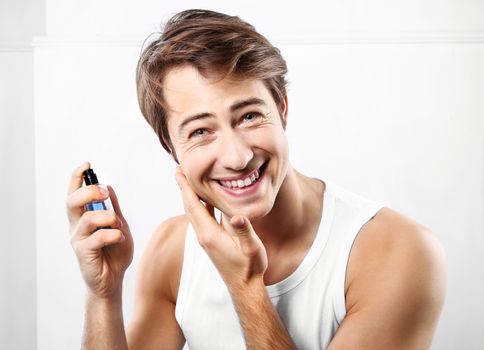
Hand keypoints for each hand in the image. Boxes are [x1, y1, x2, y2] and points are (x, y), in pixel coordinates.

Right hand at [66, 162, 133, 297]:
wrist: (113, 280)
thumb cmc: (114, 253)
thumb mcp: (120, 226)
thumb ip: (114, 209)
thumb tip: (109, 187)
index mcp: (83, 217)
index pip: (74, 193)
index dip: (77, 177)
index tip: (87, 164)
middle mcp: (76, 226)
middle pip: (72, 201)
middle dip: (89, 191)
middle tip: (104, 193)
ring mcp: (78, 239)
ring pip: (87, 218)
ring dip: (108, 217)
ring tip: (118, 226)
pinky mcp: (83, 253)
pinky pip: (98, 237)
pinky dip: (114, 235)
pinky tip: (120, 239)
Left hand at [175, 168, 267, 287]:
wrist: (244, 287)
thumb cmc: (249, 268)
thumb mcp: (251, 248)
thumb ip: (244, 231)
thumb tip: (238, 217)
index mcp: (209, 234)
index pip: (193, 206)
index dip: (185, 188)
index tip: (178, 172)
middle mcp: (203, 235)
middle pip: (189, 206)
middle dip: (183, 188)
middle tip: (178, 169)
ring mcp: (206, 239)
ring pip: (194, 212)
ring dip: (190, 196)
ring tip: (188, 181)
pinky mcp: (211, 241)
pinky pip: (201, 218)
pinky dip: (199, 205)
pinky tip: (205, 199)